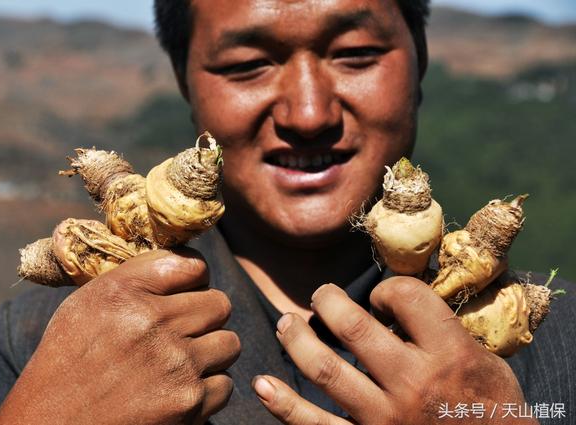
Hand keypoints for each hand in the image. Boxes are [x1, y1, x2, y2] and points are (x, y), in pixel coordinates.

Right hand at [0, 248, 239, 424]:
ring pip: (230, 343)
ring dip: (211, 352)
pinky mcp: (187, 403)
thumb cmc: (68, 361)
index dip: (196, 279)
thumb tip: (187, 265)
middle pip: (220, 304)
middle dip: (207, 316)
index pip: (195, 266)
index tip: (187, 292)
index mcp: (125, 291)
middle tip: (187, 330)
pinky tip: (179, 389)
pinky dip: (207, 389)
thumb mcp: (87, 303)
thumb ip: (136, 277)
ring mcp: (175, 364)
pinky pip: (224, 384)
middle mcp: (152, 323)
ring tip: (182, 362)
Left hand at [252, 277, 536, 424]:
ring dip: (297, 341)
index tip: (382, 297)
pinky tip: (262, 386)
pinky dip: (284, 405)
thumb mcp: (484, 358)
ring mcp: (385, 418)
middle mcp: (413, 383)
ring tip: (286, 323)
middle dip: (328, 302)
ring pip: (325, 370)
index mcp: (449, 354)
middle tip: (321, 296)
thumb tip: (396, 297)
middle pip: (354, 328)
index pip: (405, 297)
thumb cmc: (494, 408)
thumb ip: (443, 327)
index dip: (387, 288)